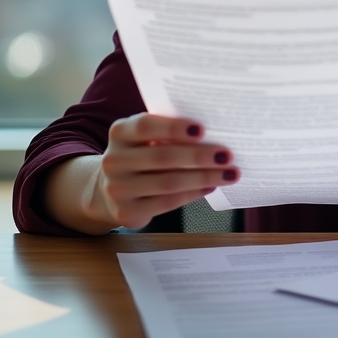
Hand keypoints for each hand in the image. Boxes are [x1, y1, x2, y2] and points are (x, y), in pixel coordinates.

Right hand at [89, 114, 239, 229]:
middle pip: (162, 156)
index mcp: (120, 132)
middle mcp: (114, 160)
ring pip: (168, 182)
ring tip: (229, 173)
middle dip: (198, 156)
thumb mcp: (144, 138)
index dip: (174, 127)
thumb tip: (212, 135)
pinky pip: (167, 202)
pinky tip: (210, 186)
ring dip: (203, 177)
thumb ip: (167, 133)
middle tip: (227, 155)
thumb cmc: (139, 156)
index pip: (145, 126)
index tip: (202, 129)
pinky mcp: (126, 212)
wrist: (108, 191)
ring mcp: (117, 189)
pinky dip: (193, 193)